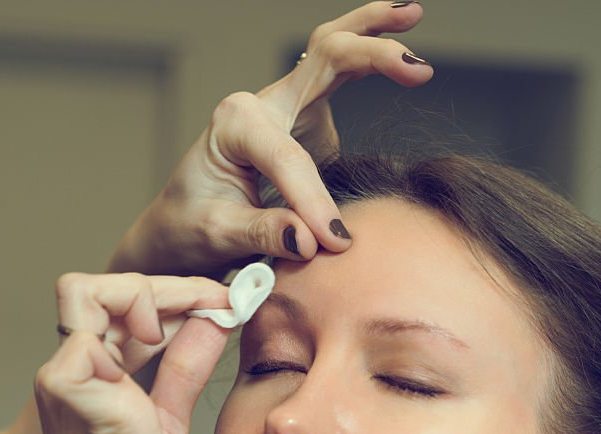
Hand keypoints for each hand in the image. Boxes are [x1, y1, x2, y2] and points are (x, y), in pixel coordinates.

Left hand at [108, 1, 432, 277]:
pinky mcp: (307, 124)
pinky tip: (405, 57)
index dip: (314, 201)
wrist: (183, 227)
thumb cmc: (191, 228)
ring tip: (414, 11)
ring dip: (374, 31)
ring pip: (332, 52)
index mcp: (235, 124)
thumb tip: (310, 240)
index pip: (289, 158)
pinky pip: (341, 82)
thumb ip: (262, 233)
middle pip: (321, 58)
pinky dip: (372, 59)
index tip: (334, 243)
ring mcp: (286, 108)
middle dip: (370, 56)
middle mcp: (262, 105)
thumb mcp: (218, 236)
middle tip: (418, 68)